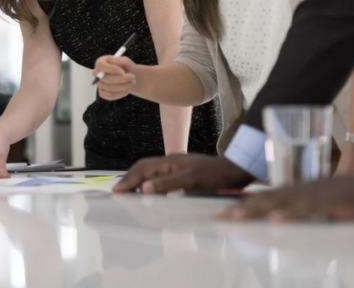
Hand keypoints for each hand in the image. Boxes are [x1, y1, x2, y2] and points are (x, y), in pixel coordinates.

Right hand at [93, 55, 137, 100]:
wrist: (128, 76)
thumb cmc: (125, 67)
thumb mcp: (125, 61)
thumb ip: (118, 60)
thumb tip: (108, 59)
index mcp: (100, 63)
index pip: (101, 66)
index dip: (111, 69)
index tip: (122, 71)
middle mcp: (97, 74)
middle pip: (106, 79)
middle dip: (121, 79)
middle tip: (132, 77)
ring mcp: (99, 85)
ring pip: (110, 88)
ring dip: (124, 86)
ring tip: (132, 82)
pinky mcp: (103, 93)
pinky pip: (110, 96)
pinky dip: (121, 93)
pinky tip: (127, 89)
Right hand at [113, 153, 252, 193]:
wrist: (236, 171)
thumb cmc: (216, 176)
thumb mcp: (192, 181)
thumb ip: (168, 184)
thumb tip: (145, 189)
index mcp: (169, 162)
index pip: (142, 170)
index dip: (128, 181)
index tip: (117, 192)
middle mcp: (170, 163)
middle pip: (143, 169)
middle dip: (130, 180)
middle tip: (119, 192)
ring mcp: (176, 168)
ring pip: (151, 173)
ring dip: (139, 182)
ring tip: (129, 192)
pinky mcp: (183, 175)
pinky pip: (160, 178)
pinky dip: (151, 185)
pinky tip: (150, 192)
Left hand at [217, 177, 353, 221]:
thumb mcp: (331, 209)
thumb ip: (311, 215)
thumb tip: (289, 225)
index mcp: (305, 192)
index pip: (270, 198)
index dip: (246, 206)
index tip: (223, 213)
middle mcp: (308, 191)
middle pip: (270, 199)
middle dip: (243, 208)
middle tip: (220, 217)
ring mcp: (322, 195)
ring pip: (284, 203)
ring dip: (258, 210)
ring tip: (236, 217)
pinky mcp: (338, 204)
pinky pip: (312, 210)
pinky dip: (293, 214)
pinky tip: (277, 221)